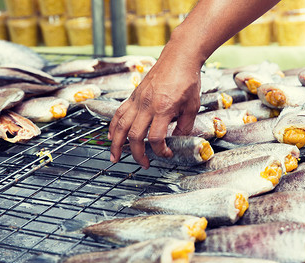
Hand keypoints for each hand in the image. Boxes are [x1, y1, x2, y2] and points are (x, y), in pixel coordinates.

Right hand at [108, 49, 201, 168]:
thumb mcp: (192, 106)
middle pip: (135, 135)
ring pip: (121, 125)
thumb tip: (178, 139)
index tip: (166, 154)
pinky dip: (113, 126)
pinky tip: (112, 136)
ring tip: (115, 157)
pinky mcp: (133, 95)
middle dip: (137, 153)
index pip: (156, 137)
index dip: (160, 151)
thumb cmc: (187, 79)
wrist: (179, 58)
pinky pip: (119, 113)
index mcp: (163, 108)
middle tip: (143, 163)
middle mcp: (147, 105)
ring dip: (116, 144)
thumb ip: (185, 125)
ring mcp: (137, 100)